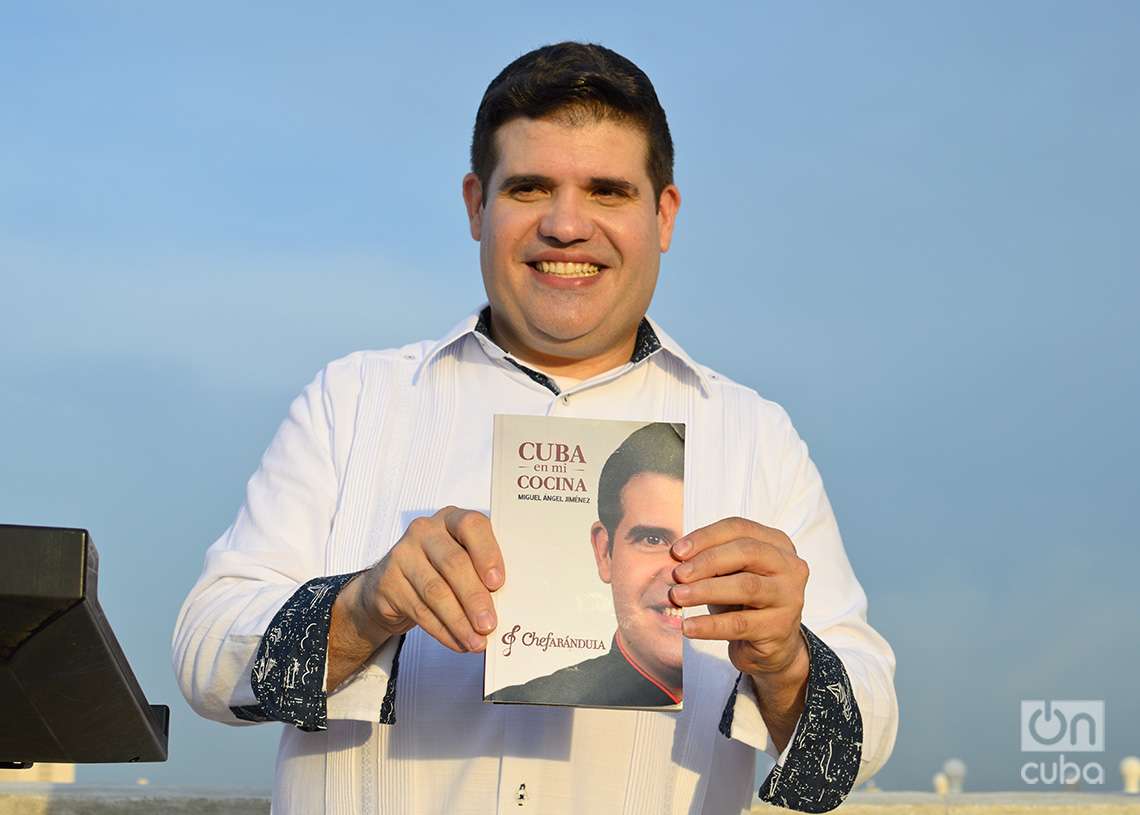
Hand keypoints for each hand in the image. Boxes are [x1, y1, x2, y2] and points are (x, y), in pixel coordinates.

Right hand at [353, 507, 503, 652]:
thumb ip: (483, 570)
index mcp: (452, 519)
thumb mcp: (463, 558)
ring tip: (476, 641)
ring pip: (436, 592)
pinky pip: (420, 610)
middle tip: (489, 624)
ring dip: (459, 622)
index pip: (471, 525)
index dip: (487, 553)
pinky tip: (457, 642)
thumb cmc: (441, 568)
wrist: (394, 582)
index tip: (498, 583)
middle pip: (454, 564)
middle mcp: (425, 531)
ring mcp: (403, 554)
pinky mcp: (388, 582)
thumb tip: (508, 602)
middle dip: (474, 598)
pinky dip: (443, 631)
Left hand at [668, 517, 808, 677]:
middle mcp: (789, 566)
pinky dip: (710, 625)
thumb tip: (675, 558)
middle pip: (747, 552)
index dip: (706, 537)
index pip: (739, 528)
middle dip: (707, 561)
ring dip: (706, 590)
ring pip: (746, 587)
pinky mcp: (780, 628)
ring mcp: (789, 597)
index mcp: (777, 543)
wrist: (771, 646)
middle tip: (677, 575)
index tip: (676, 552)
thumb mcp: (728, 574)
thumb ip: (709, 560)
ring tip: (678, 596)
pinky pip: (740, 624)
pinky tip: (689, 626)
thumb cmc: (744, 601)